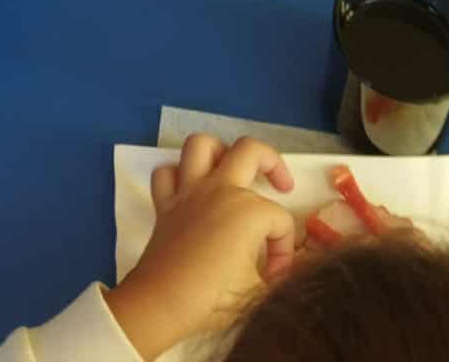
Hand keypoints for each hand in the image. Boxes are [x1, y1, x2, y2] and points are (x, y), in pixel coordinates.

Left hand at [105, 136, 295, 361]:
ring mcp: (190, 191)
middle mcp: (221, 189)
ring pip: (202, 145)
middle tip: (281, 185)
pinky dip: (178, 175)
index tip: (275, 276)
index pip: (281, 220)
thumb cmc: (213, 298)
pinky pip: (167, 173)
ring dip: (220, 152)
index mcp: (249, 210)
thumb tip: (280, 274)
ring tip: (232, 170)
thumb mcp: (259, 294)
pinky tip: (190, 188)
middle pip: (251, 151)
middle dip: (273, 163)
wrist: (163, 304)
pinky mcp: (165, 202)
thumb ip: (277, 278)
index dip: (285, 249)